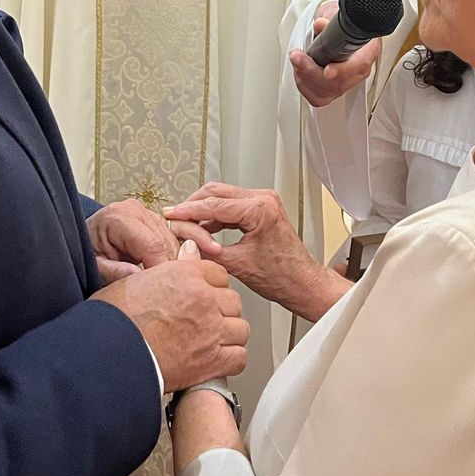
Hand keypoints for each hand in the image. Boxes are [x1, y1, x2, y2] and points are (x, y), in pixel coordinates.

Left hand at [89, 198, 179, 283]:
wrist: (86, 237)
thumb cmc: (89, 250)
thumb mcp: (94, 265)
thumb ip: (114, 272)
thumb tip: (138, 277)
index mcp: (119, 217)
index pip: (153, 245)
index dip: (160, 270)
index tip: (159, 291)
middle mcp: (136, 210)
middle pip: (166, 244)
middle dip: (166, 270)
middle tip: (158, 291)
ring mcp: (148, 213)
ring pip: (173, 243)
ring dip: (170, 265)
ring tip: (157, 283)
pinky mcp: (155, 220)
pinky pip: (172, 241)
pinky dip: (169, 258)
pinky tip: (160, 272)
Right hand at [93, 241, 248, 391]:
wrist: (110, 351)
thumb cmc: (115, 318)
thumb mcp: (138, 279)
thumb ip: (172, 266)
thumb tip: (188, 250)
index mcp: (186, 275)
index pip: (219, 275)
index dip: (213, 288)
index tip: (207, 297)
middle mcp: (203, 298)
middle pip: (233, 301)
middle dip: (223, 312)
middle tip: (208, 322)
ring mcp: (211, 329)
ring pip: (240, 329)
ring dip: (229, 337)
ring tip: (214, 343)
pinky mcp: (212, 360)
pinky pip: (239, 358)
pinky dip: (230, 361)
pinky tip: (218, 361)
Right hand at [166, 184, 348, 322]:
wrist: (303, 283)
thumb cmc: (282, 278)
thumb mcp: (238, 265)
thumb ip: (209, 252)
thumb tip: (186, 244)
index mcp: (259, 209)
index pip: (213, 204)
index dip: (187, 210)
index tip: (171, 214)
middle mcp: (264, 199)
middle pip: (216, 192)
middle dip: (193, 204)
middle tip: (175, 215)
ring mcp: (265, 201)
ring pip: (223, 196)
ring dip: (204, 208)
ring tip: (186, 221)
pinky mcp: (263, 208)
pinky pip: (233, 204)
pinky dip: (216, 213)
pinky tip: (205, 226)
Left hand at [288, 1, 381, 107]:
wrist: (337, 27)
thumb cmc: (339, 21)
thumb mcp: (335, 13)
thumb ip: (329, 18)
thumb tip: (320, 25)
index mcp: (367, 48)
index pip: (360, 65)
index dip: (343, 71)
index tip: (327, 70)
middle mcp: (359, 69)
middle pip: (339, 83)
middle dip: (312, 72)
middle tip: (297, 57)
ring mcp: (347, 81)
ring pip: (327, 93)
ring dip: (305, 79)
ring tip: (296, 61)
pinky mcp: (333, 89)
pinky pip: (319, 98)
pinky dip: (305, 87)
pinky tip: (299, 73)